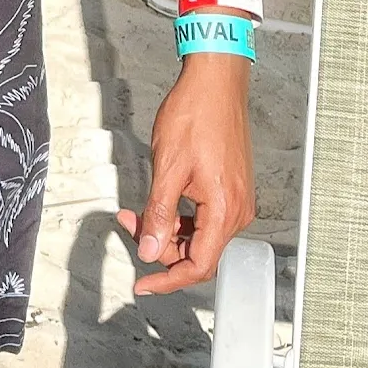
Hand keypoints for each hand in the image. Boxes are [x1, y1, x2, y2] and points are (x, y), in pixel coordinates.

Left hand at [116, 54, 254, 295]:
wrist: (215, 82)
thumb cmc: (195, 116)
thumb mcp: (168, 168)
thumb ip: (159, 215)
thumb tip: (150, 252)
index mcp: (225, 210)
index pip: (199, 265)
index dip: (168, 280)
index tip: (143, 285)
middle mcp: (237, 210)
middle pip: (198, 251)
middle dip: (160, 245)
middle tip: (130, 223)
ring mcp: (236, 198)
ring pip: (199, 233)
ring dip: (167, 228)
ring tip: (137, 210)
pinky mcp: (231, 186)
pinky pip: (205, 215)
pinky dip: (179, 214)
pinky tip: (159, 199)